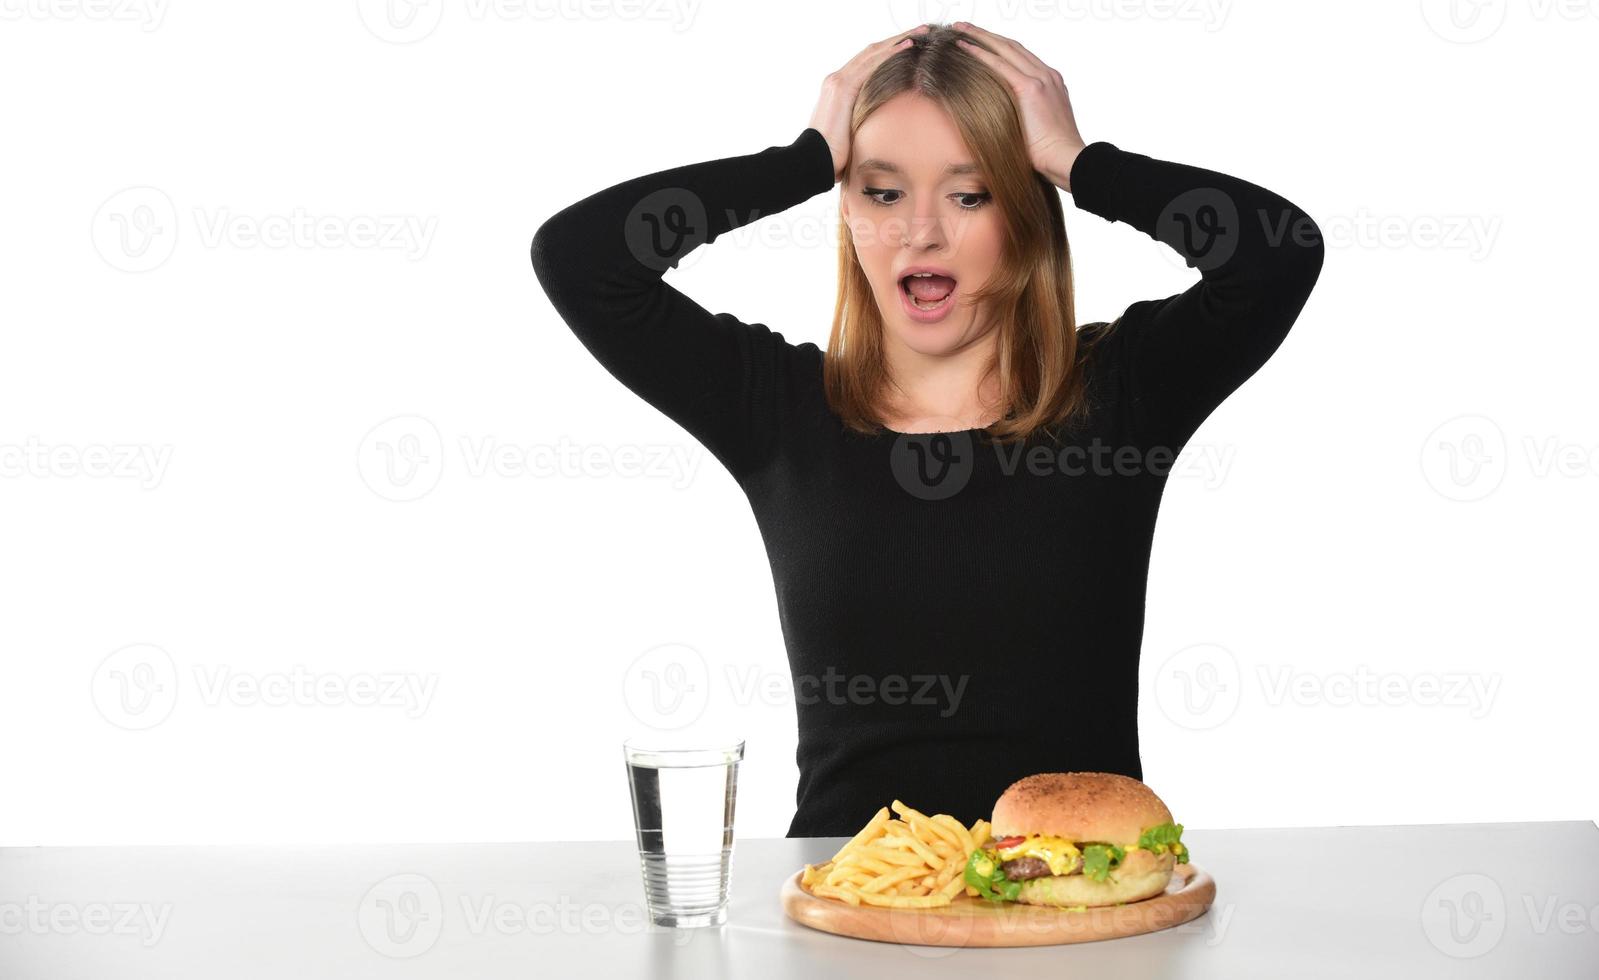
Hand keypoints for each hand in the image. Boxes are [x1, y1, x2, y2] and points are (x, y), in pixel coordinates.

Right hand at [808, 24, 930, 182]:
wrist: (812, 163)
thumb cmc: (832, 157)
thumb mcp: (853, 134)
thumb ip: (865, 122)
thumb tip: (885, 130)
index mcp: (840, 89)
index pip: (868, 63)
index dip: (890, 52)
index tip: (913, 46)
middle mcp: (837, 79)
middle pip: (872, 52)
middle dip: (898, 40)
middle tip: (922, 32)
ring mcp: (837, 81)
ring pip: (873, 53)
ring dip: (899, 41)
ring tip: (921, 33)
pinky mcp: (842, 87)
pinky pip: (870, 64)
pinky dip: (890, 53)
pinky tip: (907, 46)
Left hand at [952, 22, 1087, 190]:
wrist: (1067, 159)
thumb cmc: (1052, 155)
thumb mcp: (1039, 128)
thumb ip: (1025, 116)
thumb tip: (1004, 122)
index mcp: (1051, 83)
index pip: (1022, 56)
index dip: (1000, 46)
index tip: (982, 41)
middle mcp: (1047, 75)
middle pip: (1013, 46)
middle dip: (987, 35)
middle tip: (965, 27)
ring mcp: (1041, 80)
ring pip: (1006, 49)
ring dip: (981, 37)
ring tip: (960, 29)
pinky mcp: (1031, 89)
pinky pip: (1000, 64)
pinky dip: (981, 53)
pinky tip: (965, 47)